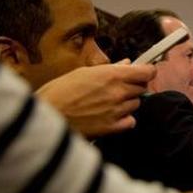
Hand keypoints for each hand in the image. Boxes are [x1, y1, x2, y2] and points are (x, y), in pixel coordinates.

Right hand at [35, 61, 154, 138]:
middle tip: (116, 89)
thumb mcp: (83, 72)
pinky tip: (110, 117)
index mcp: (112, 75)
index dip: (147, 72)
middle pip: (142, 88)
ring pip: (135, 104)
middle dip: (133, 87)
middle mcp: (118, 92)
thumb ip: (110, 69)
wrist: (45, 115)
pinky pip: (130, 122)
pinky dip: (124, 120)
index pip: (147, 72)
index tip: (144, 73)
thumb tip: (126, 64)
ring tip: (106, 103)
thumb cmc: (59, 92)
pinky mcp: (112, 128)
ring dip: (127, 103)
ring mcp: (117, 111)